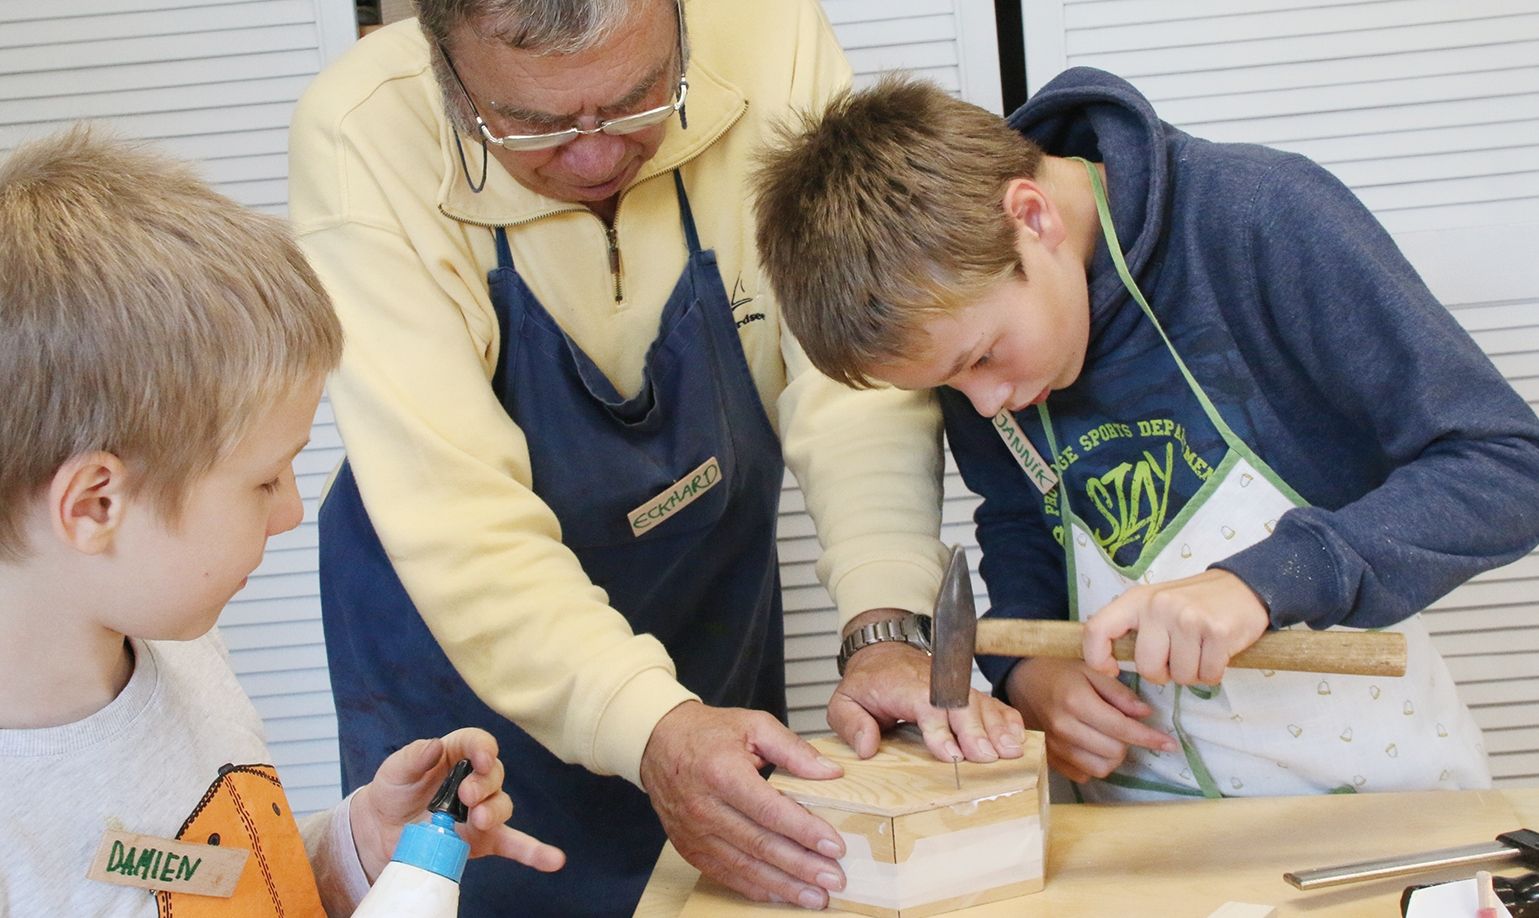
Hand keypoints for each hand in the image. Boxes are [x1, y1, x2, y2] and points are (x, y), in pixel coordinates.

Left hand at [349, 727, 565, 882]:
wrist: (379, 832)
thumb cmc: (392, 791)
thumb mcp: (395, 769)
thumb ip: (414, 756)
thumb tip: (435, 746)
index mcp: (455, 755)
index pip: (477, 743)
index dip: (483, 747)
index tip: (481, 757)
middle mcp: (474, 780)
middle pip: (494, 775)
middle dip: (485, 784)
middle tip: (466, 796)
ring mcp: (480, 811)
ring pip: (503, 805)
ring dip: (495, 811)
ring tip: (478, 820)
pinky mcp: (482, 840)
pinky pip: (513, 844)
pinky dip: (534, 852)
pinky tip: (553, 860)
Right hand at [640, 701, 845, 908]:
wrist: (658, 743)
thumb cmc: (707, 734)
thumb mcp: (753, 725)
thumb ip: (794, 749)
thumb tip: (831, 773)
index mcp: (722, 772)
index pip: (770, 810)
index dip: (804, 831)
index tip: (834, 846)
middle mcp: (705, 807)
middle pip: (760, 845)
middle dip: (802, 866)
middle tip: (835, 878)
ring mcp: (694, 833)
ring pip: (745, 867)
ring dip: (784, 885)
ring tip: (817, 896)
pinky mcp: (689, 849)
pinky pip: (726, 875)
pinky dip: (757, 889)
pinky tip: (783, 894)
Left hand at [827, 625, 1024, 763]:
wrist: (884, 653)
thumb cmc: (867, 682)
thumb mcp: (843, 700)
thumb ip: (850, 723)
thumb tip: (867, 747)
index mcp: (902, 686)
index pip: (925, 704)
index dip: (940, 730)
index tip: (952, 754)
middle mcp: (934, 683)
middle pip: (960, 705)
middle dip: (975, 731)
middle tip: (988, 757)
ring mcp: (954, 687)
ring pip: (980, 703)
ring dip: (997, 727)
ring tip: (1011, 751)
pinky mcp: (966, 693)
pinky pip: (991, 704)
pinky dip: (1006, 719)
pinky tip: (1017, 737)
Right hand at [1005, 657, 1176, 782]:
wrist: (1021, 681)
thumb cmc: (1059, 671)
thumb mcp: (1091, 669)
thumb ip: (1119, 692)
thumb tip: (1146, 714)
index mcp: (1076, 702)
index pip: (1121, 729)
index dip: (1149, 738)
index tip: (1169, 743)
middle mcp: (1064, 728)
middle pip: (1114, 752)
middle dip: (1129, 743)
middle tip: (1127, 728)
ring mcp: (1054, 747)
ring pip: (1100, 768)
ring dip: (1113, 756)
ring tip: (1110, 737)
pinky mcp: (1049, 759)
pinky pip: (1083, 775)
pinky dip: (1094, 764)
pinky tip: (1092, 746)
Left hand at [1083, 569, 1269, 684]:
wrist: (1244, 587)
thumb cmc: (1193, 603)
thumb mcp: (1154, 605)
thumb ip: (1133, 628)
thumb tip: (1107, 661)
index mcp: (1137, 600)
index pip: (1097, 629)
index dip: (1097, 658)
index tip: (1112, 669)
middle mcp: (1158, 606)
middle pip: (1147, 667)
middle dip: (1163, 673)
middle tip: (1178, 657)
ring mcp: (1188, 618)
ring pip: (1180, 676)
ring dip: (1192, 673)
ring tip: (1200, 651)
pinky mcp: (1216, 632)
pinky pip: (1208, 675)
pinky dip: (1213, 672)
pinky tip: (1217, 652)